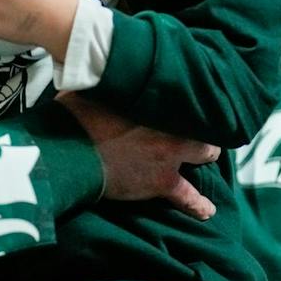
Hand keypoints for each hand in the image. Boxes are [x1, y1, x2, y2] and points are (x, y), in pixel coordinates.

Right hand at [59, 94, 218, 219]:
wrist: (71, 151)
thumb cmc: (75, 117)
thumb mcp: (91, 87)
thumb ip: (106, 81)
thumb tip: (97, 69)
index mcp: (154, 99)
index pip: (183, 92)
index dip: (184, 94)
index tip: (183, 95)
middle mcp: (169, 124)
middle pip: (199, 119)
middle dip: (200, 120)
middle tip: (196, 122)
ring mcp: (169, 154)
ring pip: (204, 152)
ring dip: (206, 154)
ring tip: (209, 157)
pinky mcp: (162, 181)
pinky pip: (188, 196)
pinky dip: (198, 204)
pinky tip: (207, 210)